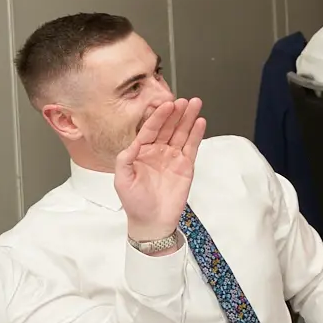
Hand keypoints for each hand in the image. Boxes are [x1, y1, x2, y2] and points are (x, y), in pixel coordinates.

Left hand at [114, 97, 205, 240]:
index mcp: (141, 152)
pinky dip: (196, 134)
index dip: (158, 117)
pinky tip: (200, 122)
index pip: (150, 129)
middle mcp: (158, 151)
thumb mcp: (122, 181)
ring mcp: (172, 157)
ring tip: (195, 104)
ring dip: (188, 118)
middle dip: (176, 113)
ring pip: (182, 133)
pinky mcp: (186, 166)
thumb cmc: (135, 203)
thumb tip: (133, 143)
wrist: (152, 222)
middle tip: (184, 100)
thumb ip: (125, 160)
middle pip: (168, 127)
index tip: (166, 105)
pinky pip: (192, 147)